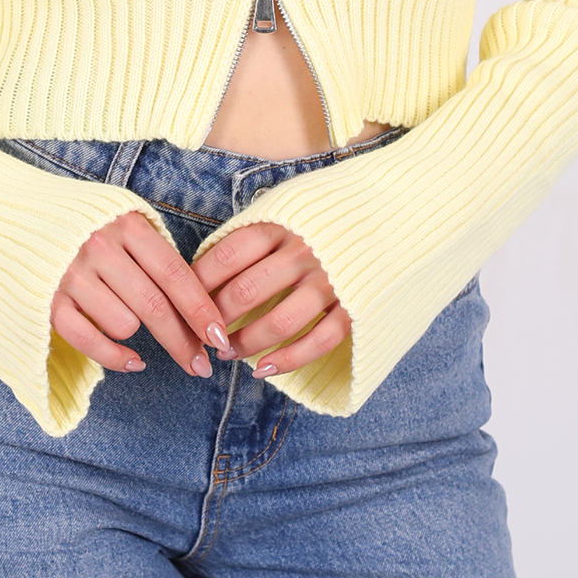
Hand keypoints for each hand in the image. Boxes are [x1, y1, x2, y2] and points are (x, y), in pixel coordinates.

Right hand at [53, 211, 234, 377]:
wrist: (20, 217)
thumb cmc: (87, 226)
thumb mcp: (126, 224)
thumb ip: (156, 256)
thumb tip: (199, 306)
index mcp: (127, 225)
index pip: (174, 275)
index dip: (201, 310)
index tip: (219, 336)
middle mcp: (98, 247)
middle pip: (154, 306)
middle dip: (183, 341)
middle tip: (201, 365)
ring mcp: (70, 275)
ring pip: (124, 324)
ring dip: (134, 332)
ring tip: (126, 317)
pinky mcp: (47, 300)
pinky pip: (89, 341)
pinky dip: (114, 357)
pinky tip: (133, 362)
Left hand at [190, 222, 348, 378]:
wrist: (394, 214)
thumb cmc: (326, 215)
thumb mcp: (286, 208)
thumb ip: (253, 232)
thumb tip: (204, 265)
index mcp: (280, 224)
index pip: (225, 258)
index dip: (198, 285)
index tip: (183, 303)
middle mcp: (303, 251)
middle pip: (245, 292)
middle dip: (215, 320)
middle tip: (202, 334)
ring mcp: (331, 281)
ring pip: (279, 322)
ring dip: (246, 344)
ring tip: (227, 353)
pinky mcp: (355, 306)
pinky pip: (318, 340)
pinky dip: (288, 360)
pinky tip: (264, 369)